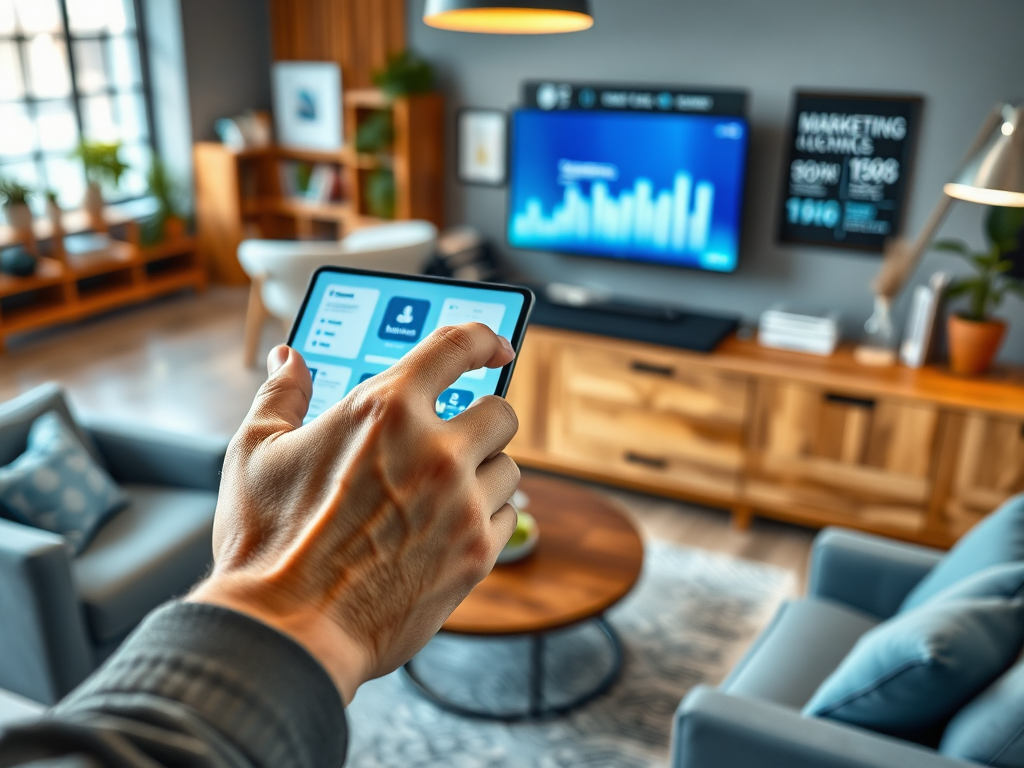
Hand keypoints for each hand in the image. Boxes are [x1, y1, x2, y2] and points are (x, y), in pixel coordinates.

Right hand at [188, 324, 519, 703]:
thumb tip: (290, 360)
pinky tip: (449, 529)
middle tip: (454, 438)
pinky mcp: (476, 554)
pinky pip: (509, 518)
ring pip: (509, 468)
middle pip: (501, 411)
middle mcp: (435, 450)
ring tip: (443, 492)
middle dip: (481, 420)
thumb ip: (281, 395)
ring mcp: (462, 504)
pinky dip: (487, 518)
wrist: (287, 629)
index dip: (486, 339)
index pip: (459, 346)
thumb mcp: (255, 452)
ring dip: (484, 473)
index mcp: (385, 409)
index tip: (495, 348)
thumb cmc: (266, 542)